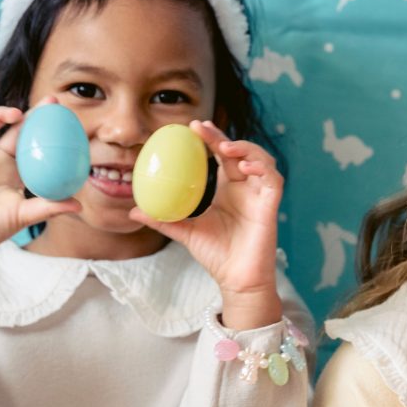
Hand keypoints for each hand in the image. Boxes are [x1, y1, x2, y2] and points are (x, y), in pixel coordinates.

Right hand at [0, 99, 80, 293]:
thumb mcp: (26, 215)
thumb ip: (50, 207)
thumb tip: (80, 205)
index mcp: (13, 169)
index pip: (32, 142)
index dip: (46, 128)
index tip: (65, 118)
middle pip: (13, 127)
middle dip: (31, 112)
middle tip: (51, 102)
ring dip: (1, 112)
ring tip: (16, 114)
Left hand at [130, 120, 282, 329]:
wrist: (236, 280)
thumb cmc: (216, 256)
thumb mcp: (185, 232)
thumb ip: (162, 219)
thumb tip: (133, 211)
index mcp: (229, 189)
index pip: (223, 155)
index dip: (212, 139)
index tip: (192, 127)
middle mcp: (246, 188)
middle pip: (240, 152)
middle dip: (223, 137)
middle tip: (202, 128)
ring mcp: (260, 196)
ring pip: (262, 160)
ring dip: (246, 148)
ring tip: (225, 147)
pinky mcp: (271, 206)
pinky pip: (273, 180)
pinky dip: (263, 169)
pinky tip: (245, 168)